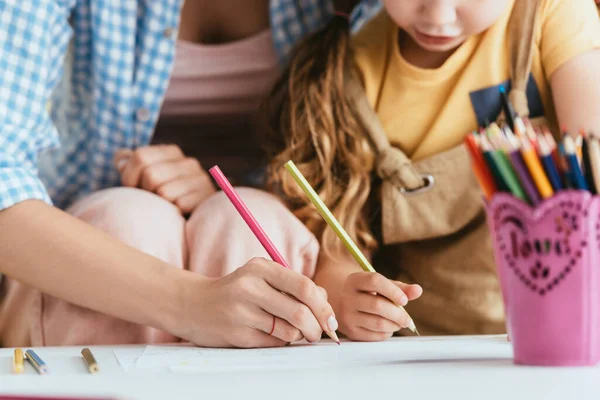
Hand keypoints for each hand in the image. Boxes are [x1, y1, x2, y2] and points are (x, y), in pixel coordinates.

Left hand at [115, 145, 215, 213]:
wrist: (188, 222)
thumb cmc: (158, 200)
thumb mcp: (140, 180)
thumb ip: (129, 165)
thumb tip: (121, 159)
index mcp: (172, 152)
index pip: (140, 156)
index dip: (130, 177)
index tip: (136, 188)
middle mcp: (189, 162)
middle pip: (151, 174)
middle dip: (146, 192)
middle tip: (154, 200)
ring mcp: (201, 180)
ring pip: (164, 192)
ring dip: (160, 205)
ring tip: (166, 207)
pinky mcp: (207, 198)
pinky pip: (179, 205)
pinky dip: (174, 213)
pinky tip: (179, 213)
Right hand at [180, 258, 338, 347]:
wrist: (192, 304)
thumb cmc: (235, 291)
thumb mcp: (261, 278)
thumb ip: (292, 285)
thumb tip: (325, 300)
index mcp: (260, 267)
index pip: (304, 286)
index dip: (323, 306)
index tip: (331, 320)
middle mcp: (250, 286)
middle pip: (299, 311)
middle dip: (316, 326)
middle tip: (319, 334)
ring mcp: (241, 311)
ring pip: (288, 330)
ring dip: (298, 336)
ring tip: (294, 333)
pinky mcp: (236, 333)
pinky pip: (272, 342)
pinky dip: (280, 342)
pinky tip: (272, 335)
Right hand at [338, 272, 421, 341]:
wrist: (343, 304)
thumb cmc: (367, 293)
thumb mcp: (381, 286)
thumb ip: (400, 288)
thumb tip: (418, 290)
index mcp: (354, 280)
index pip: (375, 281)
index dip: (393, 291)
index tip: (405, 301)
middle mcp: (347, 297)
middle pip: (377, 305)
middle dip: (398, 314)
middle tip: (408, 319)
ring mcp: (347, 316)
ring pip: (378, 323)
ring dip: (394, 325)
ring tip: (399, 323)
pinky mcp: (351, 332)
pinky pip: (374, 336)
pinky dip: (387, 333)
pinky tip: (388, 328)